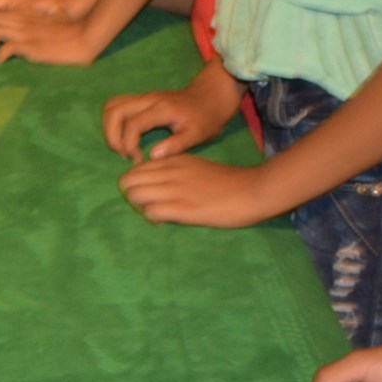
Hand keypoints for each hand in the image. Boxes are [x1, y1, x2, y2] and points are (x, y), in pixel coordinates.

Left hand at [0, 0, 96, 64]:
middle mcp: (24, 21)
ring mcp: (27, 33)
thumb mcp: (49, 21)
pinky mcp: (32, 46)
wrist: (86, 36)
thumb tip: (25, 29)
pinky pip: (7, 48)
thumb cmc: (71, 31)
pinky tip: (0, 61)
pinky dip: (0, 55)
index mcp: (27, 14)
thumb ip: (35, 21)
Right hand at [102, 80, 236, 162]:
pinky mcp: (140, 98)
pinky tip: (124, 137)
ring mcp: (142, 97)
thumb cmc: (206, 118)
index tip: (138, 159)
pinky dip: (113, 122)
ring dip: (109, 128)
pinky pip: (116, 105)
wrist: (210, 97)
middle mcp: (148, 99)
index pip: (132, 124)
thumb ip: (175, 146)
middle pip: (114, 111)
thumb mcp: (197, 135)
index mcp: (161, 108)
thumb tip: (152, 156)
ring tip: (122, 147)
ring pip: (112, 106)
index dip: (129, 145)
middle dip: (112, 136)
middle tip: (124, 154)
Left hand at [117, 153, 280, 227]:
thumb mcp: (195, 166)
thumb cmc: (227, 181)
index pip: (135, 169)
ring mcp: (176, 190)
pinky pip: (151, 212)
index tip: (149, 194)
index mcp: (173, 160)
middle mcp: (170, 172)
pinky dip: (152, 218)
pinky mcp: (185, 209)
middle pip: (128, 182)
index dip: (136, 184)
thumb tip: (157, 184)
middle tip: (148, 206)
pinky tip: (165, 221)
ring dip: (140, 207)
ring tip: (156, 213)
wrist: (253, 190)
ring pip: (135, 195)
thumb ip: (174, 171)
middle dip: (132, 196)